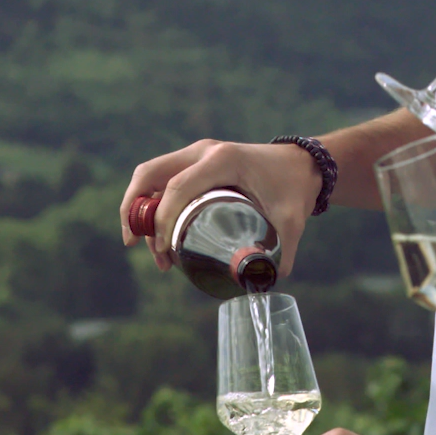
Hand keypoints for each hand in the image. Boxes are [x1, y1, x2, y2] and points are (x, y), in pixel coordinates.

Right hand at [121, 139, 319, 274]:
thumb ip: (281, 252)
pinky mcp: (196, 163)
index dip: (162, 219)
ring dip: (141, 209)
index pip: (178, 187)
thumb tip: (262, 282)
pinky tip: (160, 235)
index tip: (164, 250)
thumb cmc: (295, 188)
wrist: (303, 165)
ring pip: (152, 176)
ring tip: (156, 253)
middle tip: (132, 243)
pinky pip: (164, 179)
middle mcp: (203, 152)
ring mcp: (197, 155)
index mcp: (222, 159)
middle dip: (134, 208)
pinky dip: (153, 203)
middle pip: (150, 174)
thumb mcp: (291, 220)